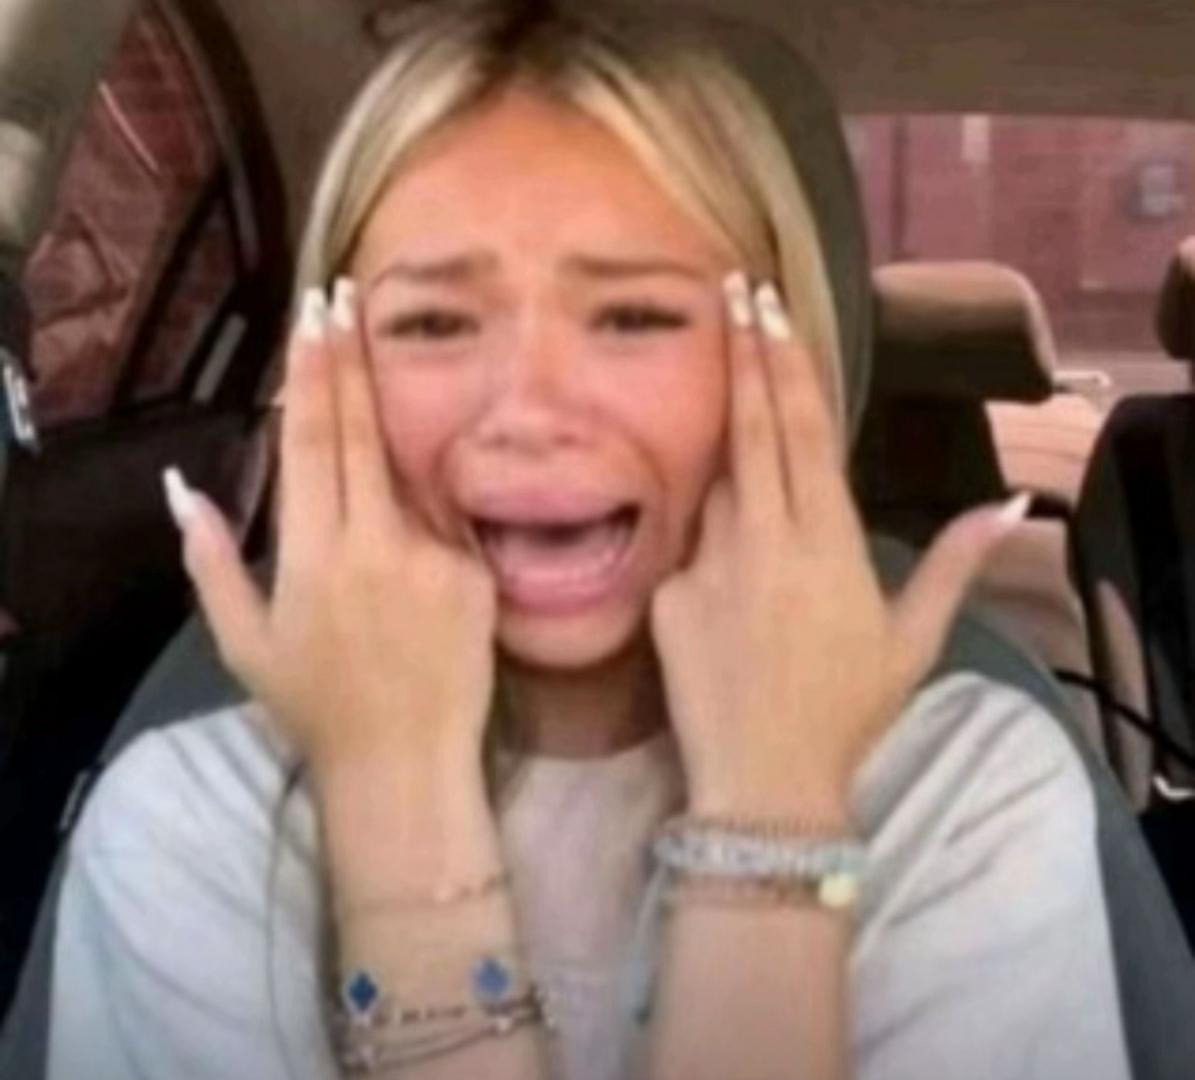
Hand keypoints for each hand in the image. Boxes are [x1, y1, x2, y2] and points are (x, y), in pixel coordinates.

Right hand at [162, 279, 497, 782]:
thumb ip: (210, 561)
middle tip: (348, 296)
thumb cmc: (316, 708)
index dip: (311, 375)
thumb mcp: (243, 643)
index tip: (314, 316)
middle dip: (351, 360)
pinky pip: (448, 527)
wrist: (405, 764)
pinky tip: (421, 524)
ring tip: (380, 363)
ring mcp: (433, 556)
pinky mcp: (478, 575)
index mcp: (312, 554)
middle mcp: (375, 542)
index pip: (311, 443)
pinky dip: (430, 515)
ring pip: (407, 474)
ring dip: (392, 420)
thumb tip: (180, 488)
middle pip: (361, 433)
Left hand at [650, 274, 1027, 821]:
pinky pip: (683, 553)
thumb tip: (1009, 509)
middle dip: (744, 351)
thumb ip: (953, 564)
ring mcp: (707, 562)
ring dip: (724, 469)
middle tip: (731, 287)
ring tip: (741, 499)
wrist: (765, 781)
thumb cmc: (847, 711)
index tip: (770, 303)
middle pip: (751, 426)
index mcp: (828, 539)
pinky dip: (701, 555)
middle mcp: (764, 536)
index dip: (788, 360)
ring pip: (714, 489)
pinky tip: (719, 600)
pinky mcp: (664, 594)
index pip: (804, 429)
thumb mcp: (912, 641)